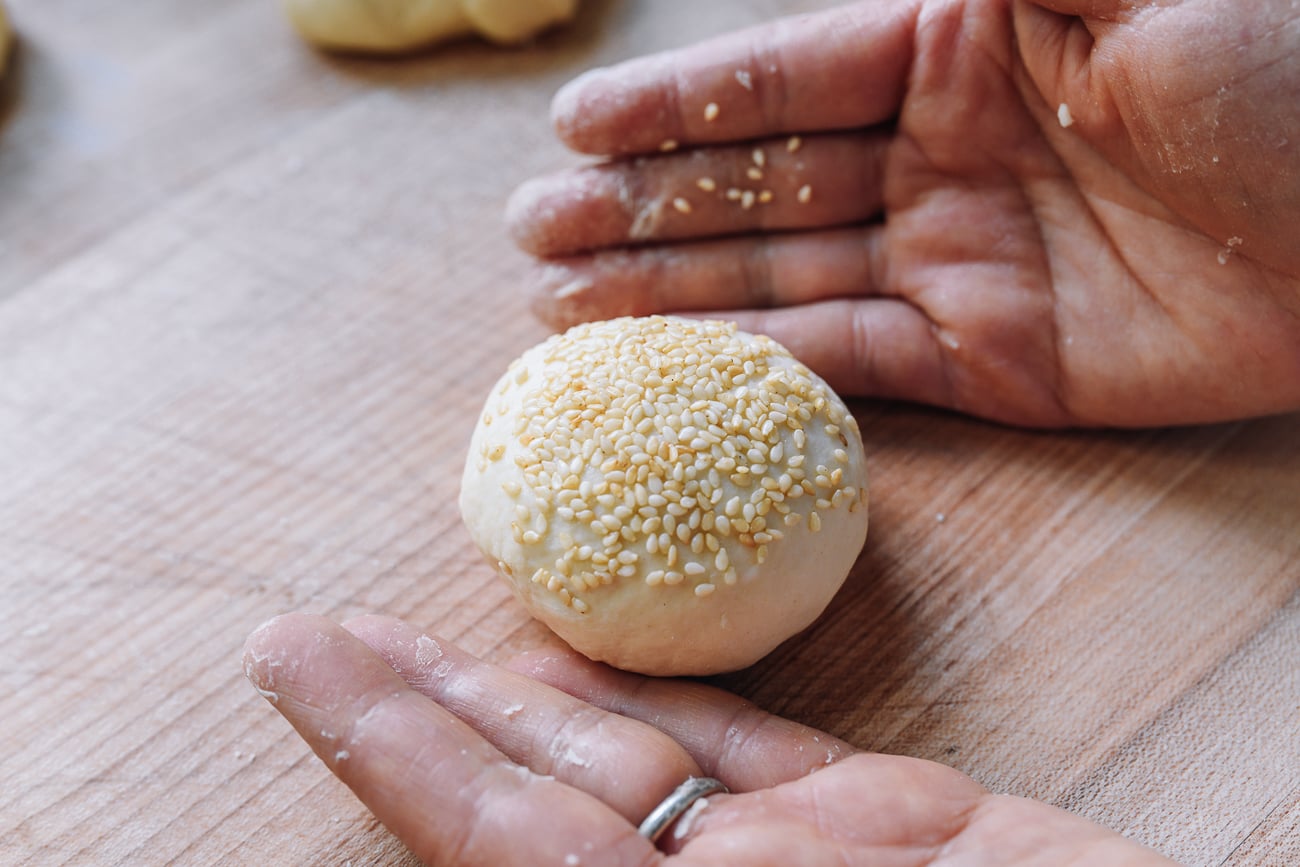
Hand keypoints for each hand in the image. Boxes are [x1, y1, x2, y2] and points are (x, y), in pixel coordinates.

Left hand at [243, 613, 1174, 864]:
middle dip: (424, 710)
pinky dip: (676, 699)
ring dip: (531, 696)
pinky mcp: (892, 831)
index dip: (393, 751)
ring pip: (637, 764)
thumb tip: (493, 841)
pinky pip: (755, 752)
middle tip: (321, 631)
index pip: (495, 849)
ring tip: (430, 629)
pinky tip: (597, 659)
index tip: (300, 661)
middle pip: (538, 801)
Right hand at [506, 0, 1299, 427]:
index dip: (677, 106)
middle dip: (646, 207)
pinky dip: (770, 374)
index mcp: (959, 45)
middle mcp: (943, 154)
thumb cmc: (1280, 65)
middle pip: (762, 185)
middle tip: (534, 230)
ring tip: (565, 310)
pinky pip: (859, 369)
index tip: (575, 129)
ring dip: (679, 297)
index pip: (783, 75)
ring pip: (789, 282)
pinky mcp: (994, 365)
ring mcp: (961, 264)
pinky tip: (681, 378)